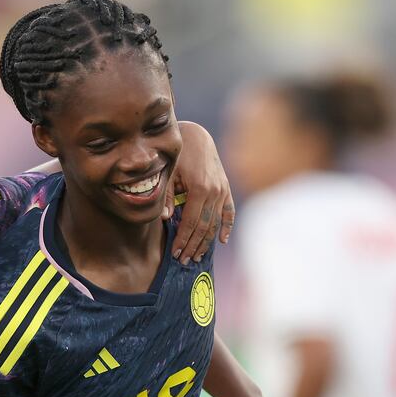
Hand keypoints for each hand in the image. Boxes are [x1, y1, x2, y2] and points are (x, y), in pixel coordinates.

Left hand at [165, 123, 234, 263]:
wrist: (197, 136)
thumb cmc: (179, 154)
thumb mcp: (169, 172)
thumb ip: (167, 195)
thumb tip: (166, 218)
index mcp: (200, 189)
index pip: (191, 223)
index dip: (183, 240)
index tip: (175, 253)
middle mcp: (215, 192)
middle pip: (204, 227)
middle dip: (193, 245)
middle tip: (184, 260)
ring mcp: (223, 191)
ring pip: (215, 223)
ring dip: (207, 241)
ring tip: (197, 255)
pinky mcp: (226, 189)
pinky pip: (229, 212)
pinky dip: (227, 226)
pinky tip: (223, 240)